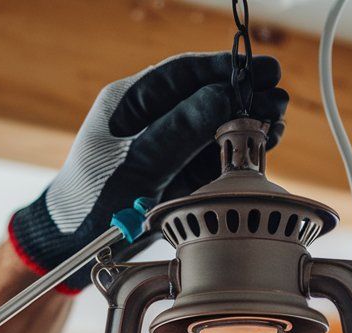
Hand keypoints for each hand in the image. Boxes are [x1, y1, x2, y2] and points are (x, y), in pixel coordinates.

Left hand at [9, 52, 289, 289]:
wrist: (73, 244)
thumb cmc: (91, 198)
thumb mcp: (137, 162)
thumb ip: (180, 129)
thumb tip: (224, 95)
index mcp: (132, 102)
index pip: (185, 74)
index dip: (226, 69)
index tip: (263, 69)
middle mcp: (152, 119)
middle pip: (207, 96)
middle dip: (245, 97)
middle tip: (277, 100)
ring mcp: (167, 146)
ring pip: (215, 127)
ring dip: (247, 124)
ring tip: (276, 124)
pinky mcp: (178, 175)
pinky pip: (213, 157)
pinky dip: (237, 153)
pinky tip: (261, 148)